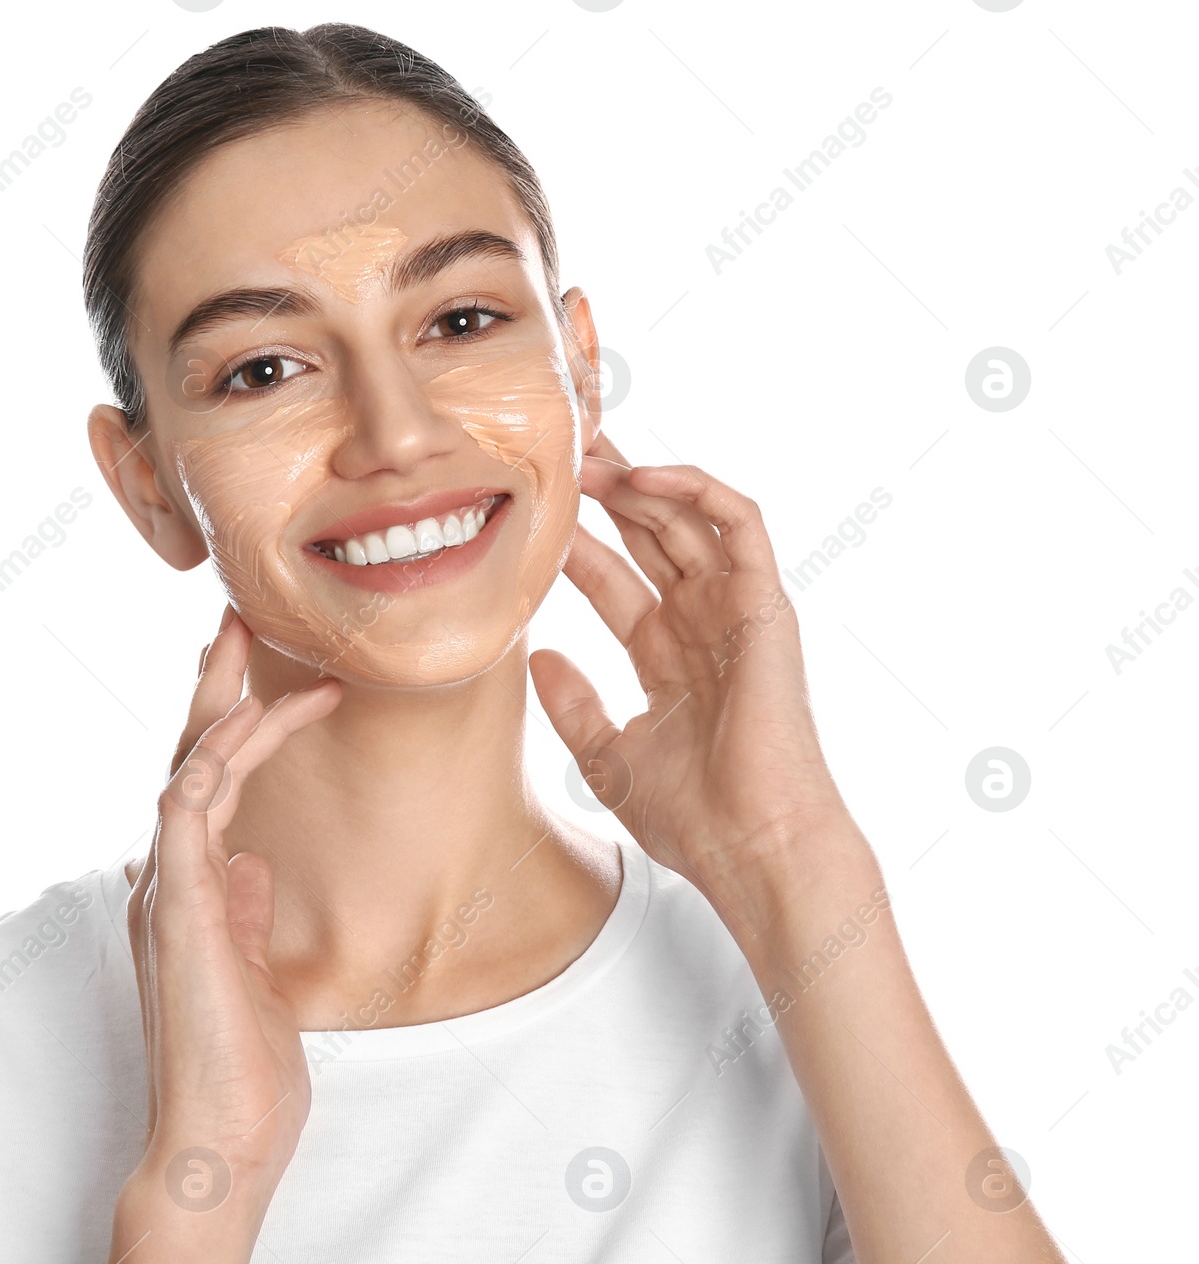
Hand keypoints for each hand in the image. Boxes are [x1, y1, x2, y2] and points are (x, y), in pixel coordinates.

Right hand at [125, 604, 340, 1202]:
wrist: (218, 1139)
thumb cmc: (240, 1065)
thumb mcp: (255, 967)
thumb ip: (246, 910)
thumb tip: (257, 864)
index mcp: (189, 888)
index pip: (206, 785)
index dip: (229, 724)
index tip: (261, 673)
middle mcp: (170, 877)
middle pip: (188, 758)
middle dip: (212, 685)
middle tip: (235, 617)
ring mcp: (168, 888)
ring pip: (186, 768)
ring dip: (220, 700)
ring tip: (245, 638)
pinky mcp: (178, 905)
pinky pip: (191, 809)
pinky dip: (217, 758)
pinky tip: (249, 717)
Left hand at [529, 431, 855, 923]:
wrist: (754, 847)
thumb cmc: (696, 818)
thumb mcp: (609, 755)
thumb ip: (573, 704)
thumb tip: (536, 656)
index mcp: (667, 653)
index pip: (612, 577)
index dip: (574, 539)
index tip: (528, 510)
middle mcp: (701, 622)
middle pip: (651, 533)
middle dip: (606, 488)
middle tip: (561, 445)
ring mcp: (736, 609)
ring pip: (689, 517)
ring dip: (640, 477)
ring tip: (587, 450)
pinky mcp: (766, 605)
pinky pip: (739, 524)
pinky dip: (696, 490)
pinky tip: (642, 477)